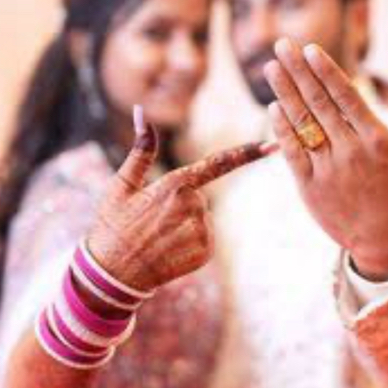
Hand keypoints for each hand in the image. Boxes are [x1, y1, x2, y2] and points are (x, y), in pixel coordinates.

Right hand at [88, 107, 273, 290]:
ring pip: (201, 218)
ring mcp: (202, 232)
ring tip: (157, 237)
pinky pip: (204, 239)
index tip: (274, 145)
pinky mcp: (206, 253)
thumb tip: (142, 112)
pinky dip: (189, 243)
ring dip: (184, 224)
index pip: (218, 164)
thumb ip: (140, 149)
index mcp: (176, 184)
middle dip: (179, 203)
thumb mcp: (121, 185)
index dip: (248, 153)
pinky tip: (168, 250)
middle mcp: (194, 207)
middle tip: (150, 220)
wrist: (113, 274)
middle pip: (199, 195)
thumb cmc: (113, 225)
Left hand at [264, 38, 387, 280]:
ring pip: (302, 125)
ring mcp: (328, 170)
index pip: (347, 96)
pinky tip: (273, 108)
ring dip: (284, 94)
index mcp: (378, 140)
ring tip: (271, 68)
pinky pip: (292, 153)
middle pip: (319, 103)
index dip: (326, 71)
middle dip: (298, 71)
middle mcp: (351, 152)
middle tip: (282, 45)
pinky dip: (282, 130)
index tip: (310, 50)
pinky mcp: (310, 188)